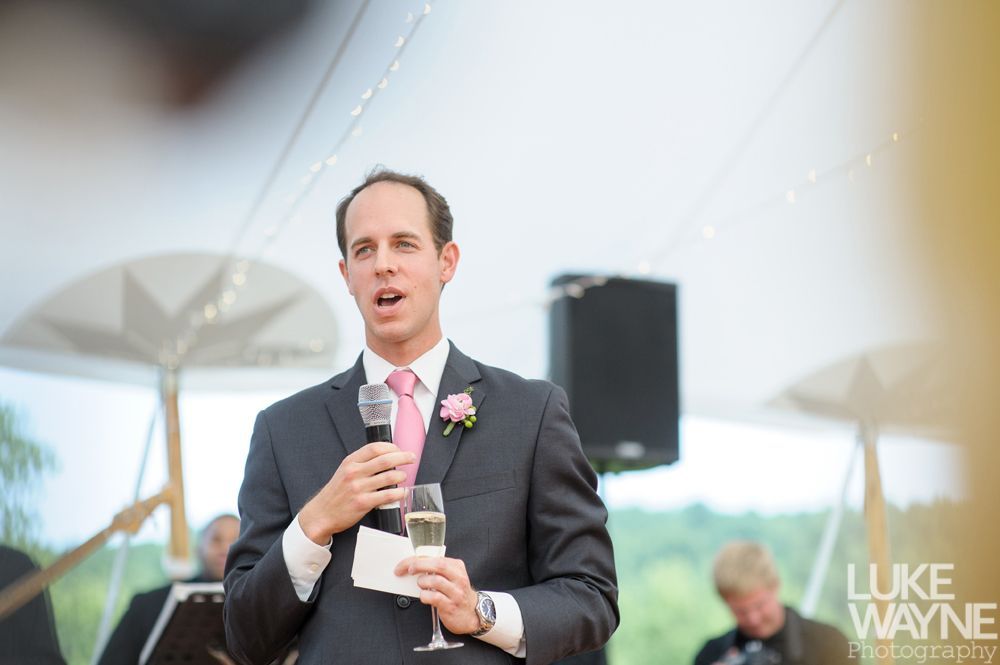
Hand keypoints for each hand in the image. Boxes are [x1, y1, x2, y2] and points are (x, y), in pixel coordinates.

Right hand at [298, 441, 413, 543]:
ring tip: (404, 477)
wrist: (322, 514)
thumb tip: (385, 457)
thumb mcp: (344, 471)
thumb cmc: (336, 493)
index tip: (399, 450)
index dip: (391, 447)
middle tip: (411, 458)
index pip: (374, 448)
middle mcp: (354, 473)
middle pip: (385, 460)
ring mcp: (358, 488)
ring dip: (402, 475)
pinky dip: (399, 493)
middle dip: (403, 457)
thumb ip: (361, 463)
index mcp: (350, 462)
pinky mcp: (363, 503)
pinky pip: (387, 495)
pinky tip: (402, 492)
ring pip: (389, 476)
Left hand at [394, 555, 479, 634]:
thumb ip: (438, 569)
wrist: (471, 614)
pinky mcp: (451, 606)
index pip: (437, 558)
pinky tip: (425, 597)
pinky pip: (434, 597)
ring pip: (435, 581)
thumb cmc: (457, 594)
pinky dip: (424, 596)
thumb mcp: (452, 576)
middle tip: (409, 570)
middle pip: (438, 565)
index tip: (407, 564)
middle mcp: (458, 578)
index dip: (419, 559)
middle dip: (419, 566)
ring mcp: (456, 592)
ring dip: (422, 583)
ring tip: (422, 587)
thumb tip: (415, 564)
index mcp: (457, 567)